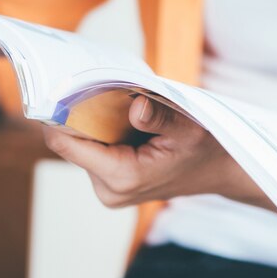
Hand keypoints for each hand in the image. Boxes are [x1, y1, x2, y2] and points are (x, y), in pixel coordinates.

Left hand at [43, 95, 265, 207]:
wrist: (217, 170)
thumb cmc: (204, 148)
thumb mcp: (188, 127)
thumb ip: (160, 117)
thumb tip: (136, 105)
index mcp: (122, 176)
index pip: (66, 143)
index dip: (59, 113)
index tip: (63, 86)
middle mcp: (108, 190)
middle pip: (71, 143)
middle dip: (85, 116)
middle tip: (111, 96)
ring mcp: (108, 191)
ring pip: (81, 147)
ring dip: (97, 125)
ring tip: (127, 115)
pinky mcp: (110, 186)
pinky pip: (93, 153)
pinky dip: (105, 135)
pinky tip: (128, 129)